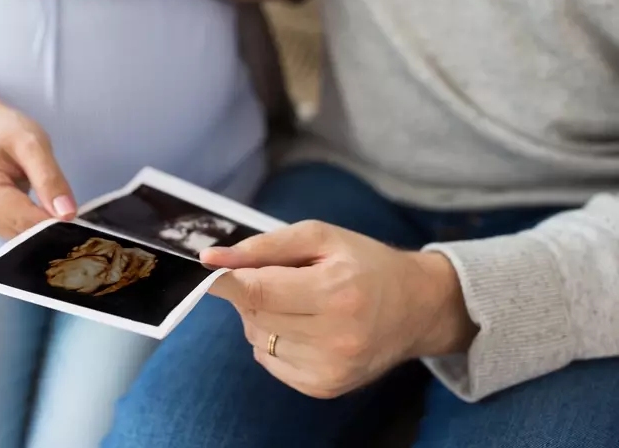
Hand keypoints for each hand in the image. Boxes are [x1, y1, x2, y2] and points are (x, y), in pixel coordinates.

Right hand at [0, 100, 75, 237]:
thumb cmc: (8, 132)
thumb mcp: (35, 144)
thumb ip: (50, 179)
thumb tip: (66, 214)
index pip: (23, 219)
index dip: (52, 224)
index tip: (76, 219)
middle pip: (21, 231)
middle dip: (48, 225)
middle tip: (67, 207)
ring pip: (19, 236)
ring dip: (40, 226)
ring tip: (50, 202)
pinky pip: (14, 231)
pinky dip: (30, 224)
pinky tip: (37, 207)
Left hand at [203, 221, 476, 398]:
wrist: (416, 308)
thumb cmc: (364, 263)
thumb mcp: (320, 237)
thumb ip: (264, 247)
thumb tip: (211, 259)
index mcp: (336, 293)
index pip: (258, 292)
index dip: (226, 281)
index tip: (209, 268)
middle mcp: (334, 339)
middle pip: (254, 315)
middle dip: (252, 292)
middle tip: (280, 277)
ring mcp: (329, 370)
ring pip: (257, 339)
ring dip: (263, 317)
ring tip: (299, 301)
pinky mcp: (324, 388)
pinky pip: (269, 361)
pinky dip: (274, 340)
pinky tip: (304, 325)